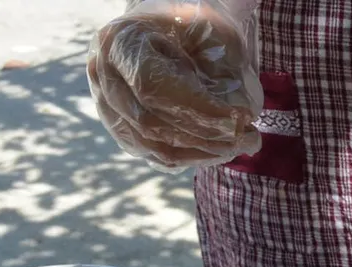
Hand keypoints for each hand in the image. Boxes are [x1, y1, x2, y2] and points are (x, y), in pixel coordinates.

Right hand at [87, 0, 262, 171]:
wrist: (169, 27)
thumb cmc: (193, 25)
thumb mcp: (211, 32)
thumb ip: (221, 69)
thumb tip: (240, 121)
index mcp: (119, 42)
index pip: (152, 86)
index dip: (197, 109)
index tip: (240, 117)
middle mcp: (103, 76)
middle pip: (149, 122)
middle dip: (204, 136)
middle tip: (248, 137)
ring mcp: (108, 106)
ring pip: (151, 145)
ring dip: (199, 153)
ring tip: (240, 145)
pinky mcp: (123, 128)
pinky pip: (154, 154)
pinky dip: (190, 157)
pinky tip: (220, 151)